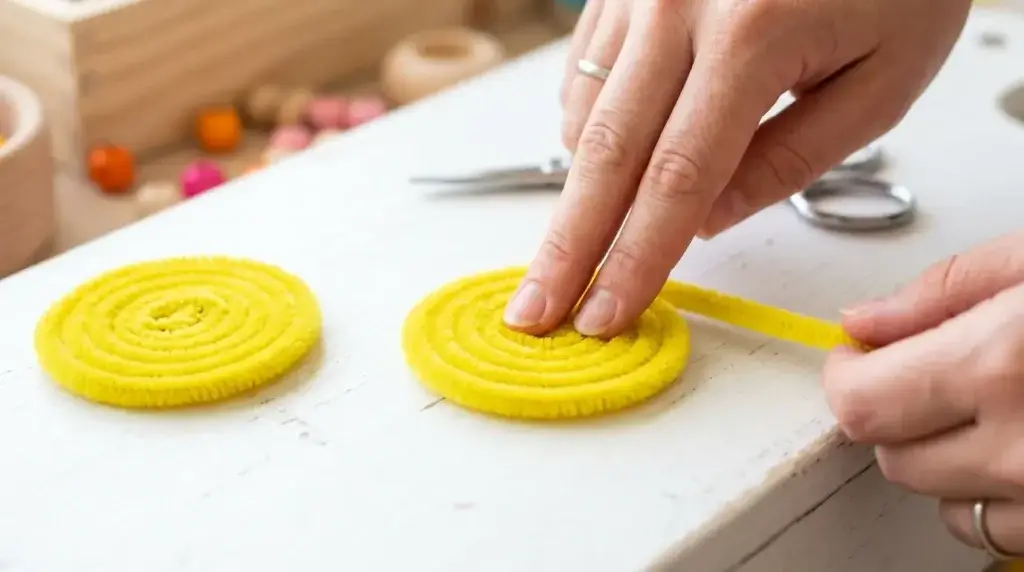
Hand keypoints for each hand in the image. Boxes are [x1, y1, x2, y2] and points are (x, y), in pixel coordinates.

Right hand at [503, 0, 971, 336]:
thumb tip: (705, 220)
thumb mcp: (881, 80)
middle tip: (534, 311)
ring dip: (582, 193)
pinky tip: (611, 162)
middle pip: (605, 154)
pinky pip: (583, 76)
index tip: (606, 314)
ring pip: (585, 117)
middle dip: (568, 246)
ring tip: (585, 243)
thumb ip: (791, 160)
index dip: (636, 258)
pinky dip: (590, 134)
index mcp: (751, 32)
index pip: (678, 178)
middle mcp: (676, 4)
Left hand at [824, 230, 1023, 555]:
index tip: (856, 359)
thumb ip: (944, 290)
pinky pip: (997, 530)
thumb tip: (866, 322)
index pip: (860, 403)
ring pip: (940, 500)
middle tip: (932, 372)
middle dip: (892, 412)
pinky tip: (1019, 444)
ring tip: (994, 406)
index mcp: (1002, 363)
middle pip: (891, 455)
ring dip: (943, 457)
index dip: (845, 377)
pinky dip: (992, 493)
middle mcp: (1023, 446)